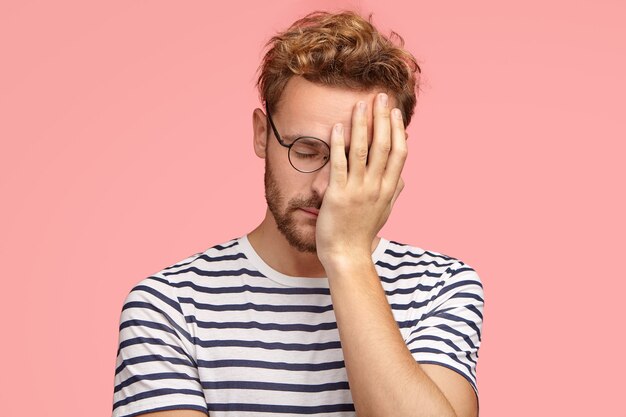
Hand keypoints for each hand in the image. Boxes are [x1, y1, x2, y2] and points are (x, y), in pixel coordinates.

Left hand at [315, 93, 406, 267]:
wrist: (347, 256)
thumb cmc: (363, 234)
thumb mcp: (384, 212)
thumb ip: (394, 193)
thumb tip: (403, 178)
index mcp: (389, 189)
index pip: (399, 153)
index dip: (398, 130)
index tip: (395, 112)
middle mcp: (376, 187)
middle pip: (383, 146)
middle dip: (382, 119)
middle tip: (380, 96)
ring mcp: (357, 191)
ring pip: (362, 151)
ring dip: (362, 125)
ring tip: (360, 104)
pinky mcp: (337, 195)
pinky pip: (339, 165)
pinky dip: (338, 144)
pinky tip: (336, 127)